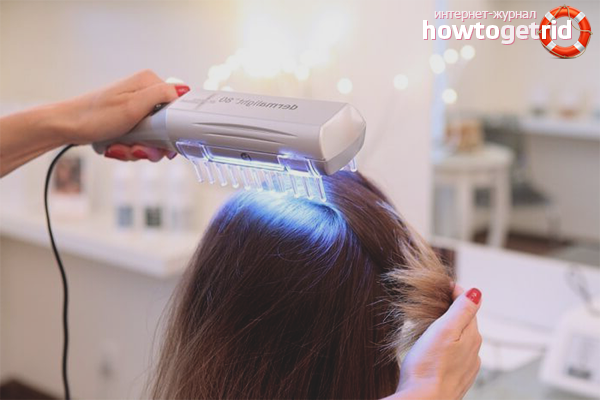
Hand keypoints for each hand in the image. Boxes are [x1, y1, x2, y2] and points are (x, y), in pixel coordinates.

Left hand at [59, 70, 189, 161]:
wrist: (65, 127)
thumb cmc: (94, 116)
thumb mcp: (133, 105)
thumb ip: (161, 95)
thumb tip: (184, 90)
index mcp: (149, 83)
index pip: (179, 106)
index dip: (174, 129)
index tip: (162, 142)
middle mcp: (145, 93)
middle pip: (167, 126)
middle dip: (153, 144)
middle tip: (138, 148)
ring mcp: (136, 107)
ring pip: (153, 137)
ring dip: (139, 149)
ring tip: (121, 147)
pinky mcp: (129, 120)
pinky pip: (140, 140)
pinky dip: (129, 148)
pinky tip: (116, 146)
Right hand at [386, 286, 482, 399]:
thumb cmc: (428, 366)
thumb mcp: (444, 330)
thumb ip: (461, 310)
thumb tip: (477, 292)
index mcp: (472, 336)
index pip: (468, 306)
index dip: (456, 292)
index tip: (444, 284)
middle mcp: (474, 351)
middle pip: (466, 322)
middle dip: (454, 310)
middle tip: (437, 300)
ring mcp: (466, 366)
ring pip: (461, 340)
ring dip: (450, 329)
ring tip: (433, 323)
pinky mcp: (457, 378)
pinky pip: (456, 355)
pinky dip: (448, 346)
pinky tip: (436, 349)